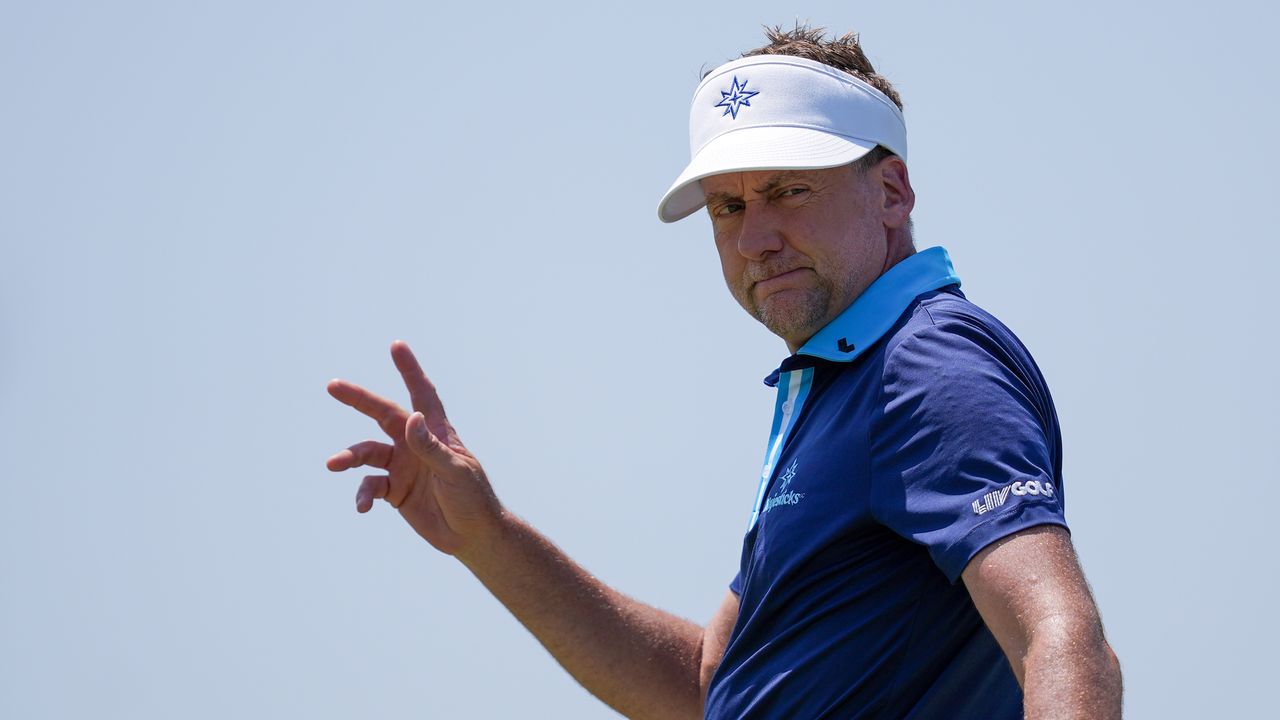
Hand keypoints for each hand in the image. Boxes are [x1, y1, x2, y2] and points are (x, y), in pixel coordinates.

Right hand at [326, 340, 501, 555]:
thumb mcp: (454, 471)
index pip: (422, 394)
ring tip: (333, 464)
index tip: (396, 346)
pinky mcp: (394, 491)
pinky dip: (362, 495)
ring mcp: (403, 467)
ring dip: (349, 457)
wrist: (473, 536)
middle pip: (382, 415)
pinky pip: (369, 487)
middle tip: (333, 386)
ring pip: (367, 453)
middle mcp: (415, 444)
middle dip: (359, 400)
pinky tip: (363, 507)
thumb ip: (430, 447)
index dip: (409, 370)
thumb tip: (410, 418)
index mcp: (436, 432)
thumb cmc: (473, 498)